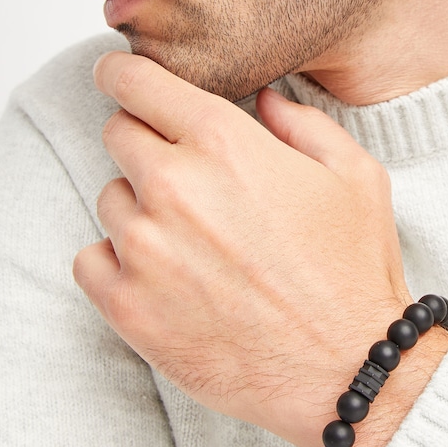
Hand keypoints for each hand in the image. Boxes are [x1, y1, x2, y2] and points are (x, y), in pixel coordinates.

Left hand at [74, 52, 447, 446]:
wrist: (349, 369)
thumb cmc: (354, 276)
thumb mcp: (356, 177)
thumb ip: (303, 123)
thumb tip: (263, 101)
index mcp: (225, 144)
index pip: (134, 81)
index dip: (127, 76)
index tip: (126, 84)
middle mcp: (175, 189)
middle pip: (117, 136)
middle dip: (148, 145)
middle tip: (190, 182)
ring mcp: (146, 251)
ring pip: (110, 200)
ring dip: (143, 211)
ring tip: (197, 245)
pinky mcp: (130, 309)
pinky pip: (91, 260)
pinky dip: (119, 263)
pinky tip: (167, 278)